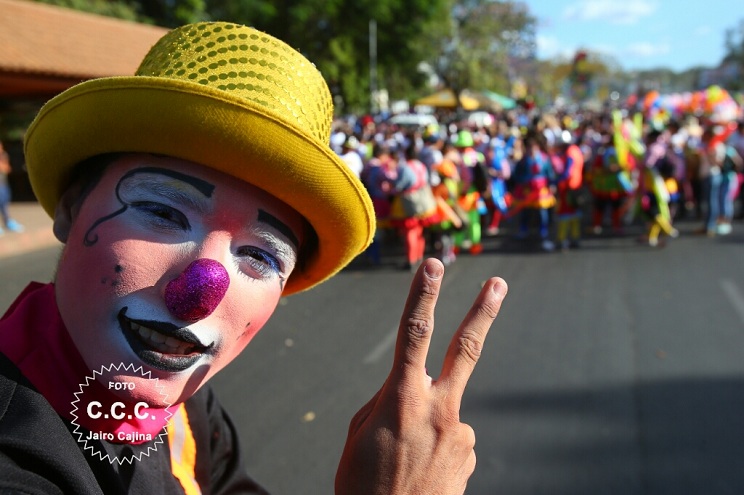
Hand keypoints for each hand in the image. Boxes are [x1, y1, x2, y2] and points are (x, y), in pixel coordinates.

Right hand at [335, 258, 507, 494]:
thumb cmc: (362, 485)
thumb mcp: (358, 435)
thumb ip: (385, 402)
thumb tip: (410, 390)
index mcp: (402, 399)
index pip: (414, 335)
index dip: (423, 296)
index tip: (433, 266)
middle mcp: (439, 410)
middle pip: (464, 350)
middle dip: (482, 312)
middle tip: (498, 283)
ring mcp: (460, 434)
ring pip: (441, 410)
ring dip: (423, 425)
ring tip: (404, 461)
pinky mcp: (469, 456)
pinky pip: (449, 438)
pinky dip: (432, 447)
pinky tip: (419, 471)